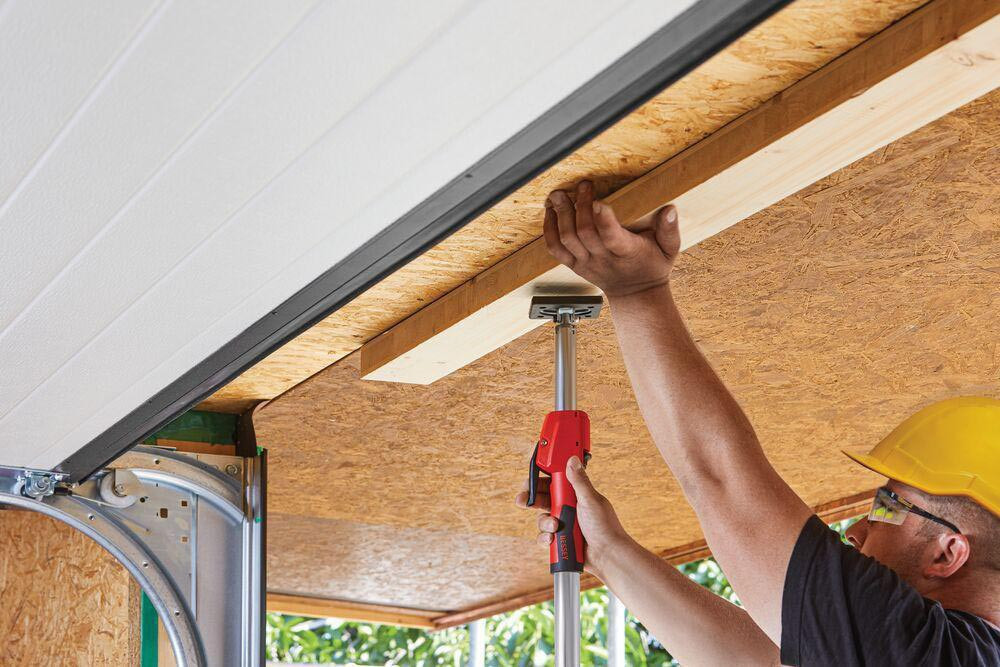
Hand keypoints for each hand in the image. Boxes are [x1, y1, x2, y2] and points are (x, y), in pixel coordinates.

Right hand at [515, 456, 629, 578]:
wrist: (607, 555)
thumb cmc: (605, 527)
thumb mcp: (590, 500)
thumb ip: (579, 481)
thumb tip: (572, 460)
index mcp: (575, 494)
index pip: (553, 482)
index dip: (539, 481)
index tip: (529, 483)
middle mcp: (568, 507)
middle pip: (543, 499)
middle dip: (531, 500)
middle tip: (522, 500)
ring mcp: (564, 522)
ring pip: (542, 518)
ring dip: (544, 522)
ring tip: (555, 526)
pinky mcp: (560, 538)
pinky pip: (544, 536)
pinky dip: (545, 537)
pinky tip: (552, 539)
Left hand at [544, 181, 679, 297]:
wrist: (636, 295)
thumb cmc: (652, 267)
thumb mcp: (669, 250)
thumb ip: (670, 230)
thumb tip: (670, 210)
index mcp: (627, 252)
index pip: (612, 237)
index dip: (603, 220)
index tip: (599, 201)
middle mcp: (604, 259)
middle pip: (584, 233)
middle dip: (579, 207)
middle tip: (580, 186)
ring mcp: (586, 263)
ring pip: (567, 240)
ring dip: (560, 216)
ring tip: (558, 196)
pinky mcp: (575, 265)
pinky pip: (556, 249)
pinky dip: (549, 230)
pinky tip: (549, 212)